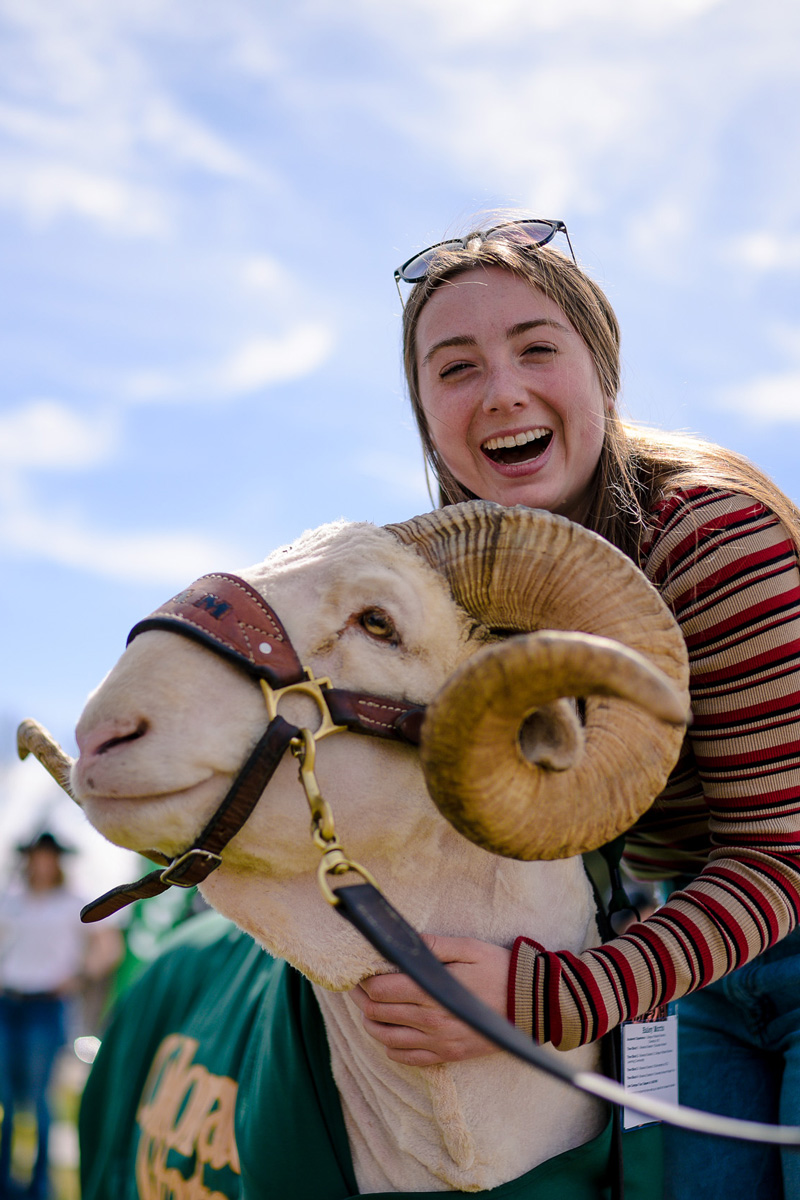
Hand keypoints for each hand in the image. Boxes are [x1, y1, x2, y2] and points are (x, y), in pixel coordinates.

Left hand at [349, 935, 510, 1065]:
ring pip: (387, 1038)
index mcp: (432, 993)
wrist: (532, 1005)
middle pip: (378, 1013)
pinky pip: (407, 1058)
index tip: (360, 969)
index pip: (381, 990)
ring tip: (368, 1007)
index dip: (364, 979)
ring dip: (371, 1022)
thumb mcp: (468, 948)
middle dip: (361, 997)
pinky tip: (389, 1033)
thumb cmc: (499, 970)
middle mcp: (431, 1022)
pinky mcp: (447, 1055)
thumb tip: (403, 941)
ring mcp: (438, 1042)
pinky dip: (390, 1047)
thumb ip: (433, 945)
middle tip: (356, 984)